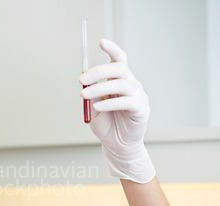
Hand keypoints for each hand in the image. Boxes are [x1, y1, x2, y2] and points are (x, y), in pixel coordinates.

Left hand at [80, 39, 154, 183]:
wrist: (116, 145)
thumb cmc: (106, 125)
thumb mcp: (93, 108)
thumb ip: (91, 94)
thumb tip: (85, 81)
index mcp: (119, 81)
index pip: (119, 60)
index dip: (112, 50)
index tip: (101, 42)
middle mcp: (131, 84)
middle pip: (119, 69)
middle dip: (98, 72)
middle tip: (81, 79)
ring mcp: (138, 96)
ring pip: (121, 84)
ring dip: (100, 88)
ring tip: (84, 95)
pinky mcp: (141, 109)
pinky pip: (126, 101)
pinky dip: (110, 103)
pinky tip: (97, 106)